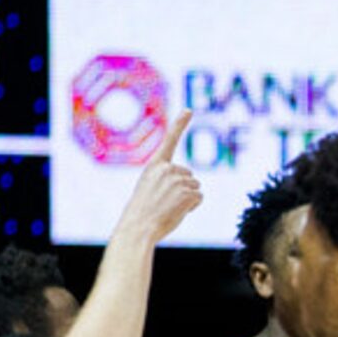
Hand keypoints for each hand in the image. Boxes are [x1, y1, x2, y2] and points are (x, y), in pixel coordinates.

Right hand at [118, 111, 200, 241]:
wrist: (138, 227)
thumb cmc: (141, 213)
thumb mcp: (148, 189)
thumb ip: (164, 181)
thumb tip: (189, 186)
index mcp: (155, 165)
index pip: (169, 140)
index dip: (180, 124)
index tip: (189, 109)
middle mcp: (167, 168)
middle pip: (189, 176)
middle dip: (183, 189)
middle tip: (166, 202)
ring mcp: (178, 180)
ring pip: (195, 188)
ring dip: (187, 198)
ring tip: (169, 207)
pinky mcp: (188, 192)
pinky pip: (199, 198)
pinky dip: (192, 207)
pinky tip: (177, 211)